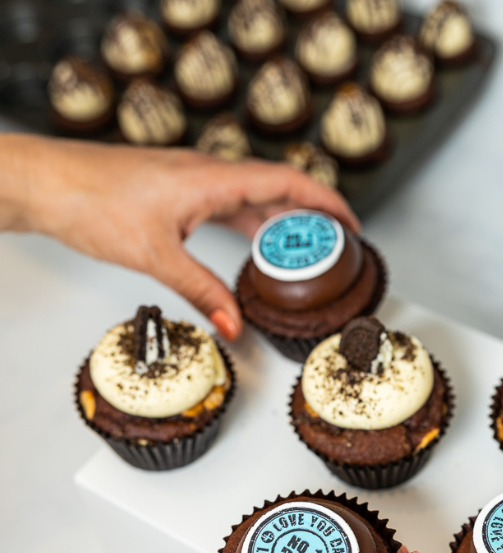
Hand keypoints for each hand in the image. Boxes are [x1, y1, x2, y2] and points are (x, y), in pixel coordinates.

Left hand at [0, 134, 358, 339]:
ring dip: (280, 222)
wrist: (48, 183)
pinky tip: (252, 246)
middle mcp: (207, 173)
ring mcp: (193, 180)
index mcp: (211, 179)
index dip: (326, 202)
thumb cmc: (91, 202)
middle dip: (311, 217)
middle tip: (335, 247)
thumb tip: (233, 325)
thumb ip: (201, 292)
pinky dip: (249, 224)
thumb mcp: (155, 257)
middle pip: (277, 189)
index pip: (286, 181)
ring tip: (302, 253)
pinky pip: (229, 203)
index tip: (351, 224)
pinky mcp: (178, 190)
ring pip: (252, 197)